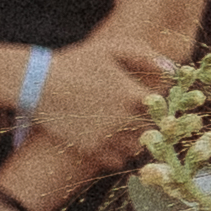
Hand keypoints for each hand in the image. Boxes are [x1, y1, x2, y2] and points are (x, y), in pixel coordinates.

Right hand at [35, 30, 186, 165]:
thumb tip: (172, 69)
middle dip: (149, 125)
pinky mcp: (92, 151)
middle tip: (138, 117)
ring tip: (125, 129)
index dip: (161, 107)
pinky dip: (119, 154)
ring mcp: (108, 138)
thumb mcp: (113, 49)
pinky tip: (111, 139)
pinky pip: (118, 161)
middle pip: (153, 132)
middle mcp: (124, 120)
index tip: (154, 104)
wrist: (38, 83)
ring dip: (135, 141)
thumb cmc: (78, 62)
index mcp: (133, 95)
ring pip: (137, 149)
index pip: (164, 110)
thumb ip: (146, 56)